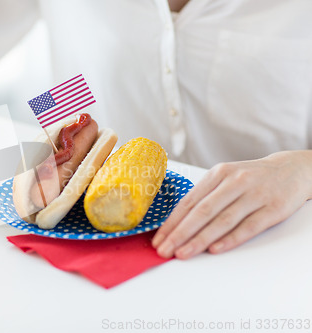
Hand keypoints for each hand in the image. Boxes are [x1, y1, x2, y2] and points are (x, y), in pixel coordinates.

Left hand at [152, 151, 311, 258]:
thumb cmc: (251, 178)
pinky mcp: (273, 209)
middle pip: (202, 212)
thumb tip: (177, 222)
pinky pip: (248, 227)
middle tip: (164, 250)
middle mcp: (235, 182)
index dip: (172, 222)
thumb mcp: (226, 178)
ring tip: (183, 253)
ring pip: (222, 220)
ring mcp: (255, 195)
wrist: (292, 170)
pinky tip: (215, 249)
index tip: (158, 238)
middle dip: (179, 233)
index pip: (189, 201)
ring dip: (200, 239)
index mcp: (218, 174)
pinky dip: (230, 239)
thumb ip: (205, 196)